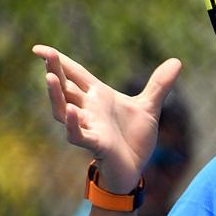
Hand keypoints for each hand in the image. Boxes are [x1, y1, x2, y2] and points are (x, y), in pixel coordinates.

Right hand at [33, 44, 181, 191]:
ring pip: (63, 110)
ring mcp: (89, 126)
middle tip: (43, 54)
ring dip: (56, 95)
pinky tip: (72, 112)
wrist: (135, 167)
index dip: (59, 61)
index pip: (75, 74)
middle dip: (54, 71)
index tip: (38, 48)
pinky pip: (78, 135)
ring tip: (50, 77)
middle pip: (65, 88)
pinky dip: (74, 124)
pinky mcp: (95, 144)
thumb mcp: (150, 107)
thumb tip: (177, 61)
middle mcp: (89, 109)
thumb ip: (160, 85)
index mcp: (98, 97)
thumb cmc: (134, 137)